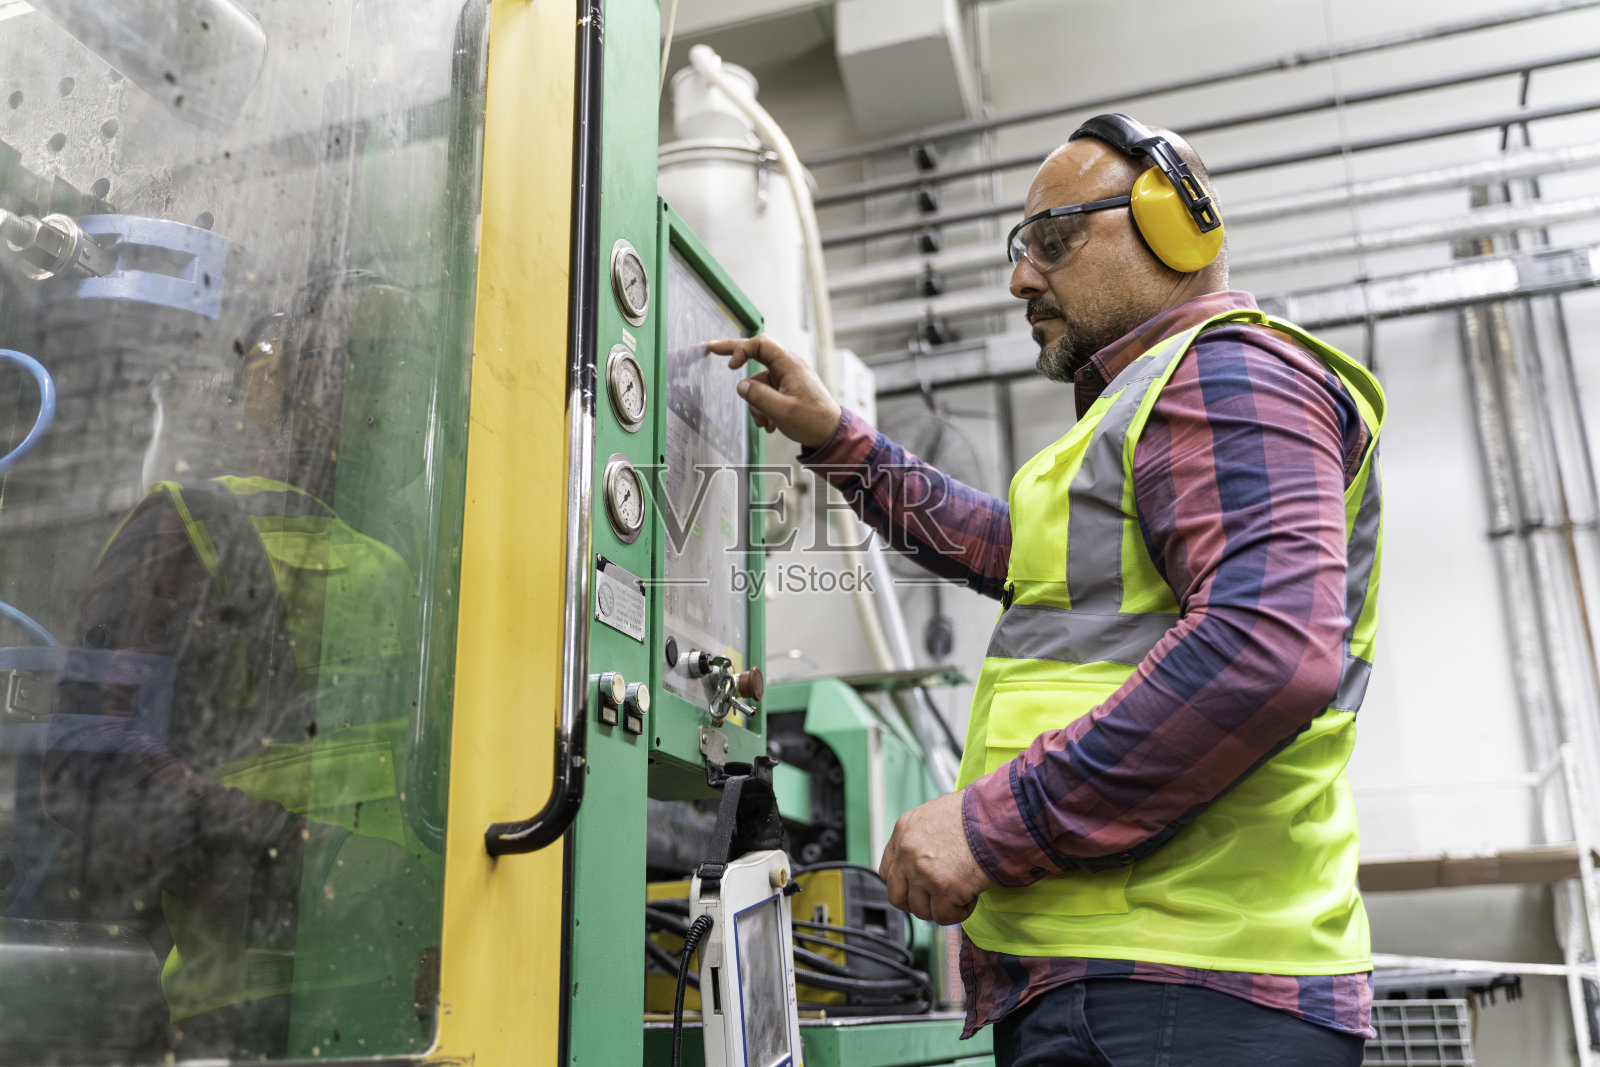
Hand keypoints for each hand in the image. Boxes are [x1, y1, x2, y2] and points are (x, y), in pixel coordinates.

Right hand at [708, 335, 841, 449]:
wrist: (830, 433)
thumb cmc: (813, 421)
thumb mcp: (781, 411)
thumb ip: (758, 397)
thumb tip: (741, 386)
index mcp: (789, 365)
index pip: (760, 344)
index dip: (741, 350)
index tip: (730, 366)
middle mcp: (789, 366)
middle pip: (757, 354)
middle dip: (737, 356)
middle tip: (714, 349)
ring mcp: (788, 377)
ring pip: (760, 382)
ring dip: (756, 403)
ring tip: (763, 422)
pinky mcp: (788, 389)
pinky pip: (768, 392)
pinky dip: (764, 407)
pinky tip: (769, 424)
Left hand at [879, 790, 993, 925]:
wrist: (995, 818)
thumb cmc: (975, 812)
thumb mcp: (937, 814)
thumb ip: (924, 837)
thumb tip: (926, 857)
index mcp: (904, 831)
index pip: (887, 870)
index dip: (902, 884)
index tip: (913, 889)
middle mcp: (907, 853)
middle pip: (897, 895)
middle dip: (915, 903)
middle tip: (934, 900)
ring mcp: (923, 873)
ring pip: (921, 910)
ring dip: (941, 907)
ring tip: (959, 894)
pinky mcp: (944, 890)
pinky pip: (944, 916)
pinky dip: (959, 912)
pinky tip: (970, 898)